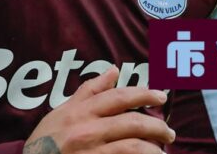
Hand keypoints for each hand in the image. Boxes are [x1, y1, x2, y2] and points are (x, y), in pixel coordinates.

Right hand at [24, 65, 174, 153]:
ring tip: (162, 152)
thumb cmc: (46, 140)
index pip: (120, 97)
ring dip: (153, 149)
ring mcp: (91, 152)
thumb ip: (90, 91)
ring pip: (132, 147)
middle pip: (132, 123)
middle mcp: (87, 131)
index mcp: (81, 112)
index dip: (144, 94)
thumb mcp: (62, 111)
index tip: (161, 96)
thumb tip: (113, 70)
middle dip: (157, 126)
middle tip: (169, 132)